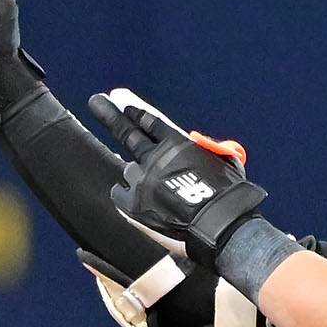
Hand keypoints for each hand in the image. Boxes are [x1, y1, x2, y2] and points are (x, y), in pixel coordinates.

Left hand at [88, 90, 266, 268]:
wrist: (221, 228)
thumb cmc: (230, 199)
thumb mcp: (224, 163)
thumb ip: (205, 152)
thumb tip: (195, 145)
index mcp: (177, 144)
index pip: (150, 120)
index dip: (134, 109)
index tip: (118, 98)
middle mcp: (155, 157)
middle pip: (126, 131)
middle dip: (109, 115)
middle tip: (97, 101)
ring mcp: (141, 180)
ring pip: (129, 170)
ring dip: (137, 174)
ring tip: (147, 183)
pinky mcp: (133, 203)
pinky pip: (120, 195)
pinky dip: (126, 196)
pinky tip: (135, 201)